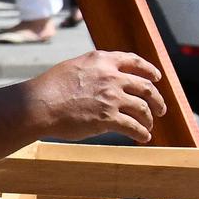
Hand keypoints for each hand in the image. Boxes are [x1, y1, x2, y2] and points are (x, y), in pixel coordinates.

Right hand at [23, 51, 167, 143]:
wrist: (38, 105)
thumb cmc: (50, 88)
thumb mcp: (75, 67)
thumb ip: (95, 69)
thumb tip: (107, 75)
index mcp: (103, 61)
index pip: (134, 61)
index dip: (150, 70)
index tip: (157, 77)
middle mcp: (111, 77)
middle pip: (146, 87)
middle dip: (157, 99)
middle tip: (161, 109)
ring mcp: (112, 97)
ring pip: (143, 108)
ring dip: (149, 119)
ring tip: (149, 126)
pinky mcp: (108, 118)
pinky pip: (134, 127)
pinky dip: (142, 133)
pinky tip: (143, 138)